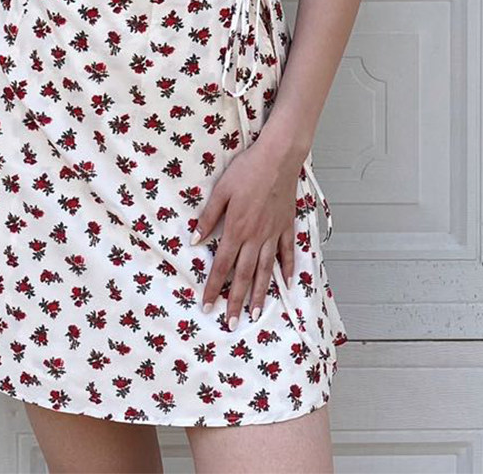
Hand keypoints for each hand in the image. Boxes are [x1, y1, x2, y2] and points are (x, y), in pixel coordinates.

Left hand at [191, 133, 307, 328]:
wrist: (278, 158)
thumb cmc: (247, 170)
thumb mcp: (221, 190)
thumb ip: (208, 217)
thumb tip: (194, 240)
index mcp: (236, 229)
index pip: (221, 266)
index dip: (213, 288)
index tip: (208, 307)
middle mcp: (255, 237)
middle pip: (243, 275)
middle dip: (235, 301)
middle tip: (232, 324)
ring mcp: (273, 233)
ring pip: (265, 270)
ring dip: (260, 294)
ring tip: (255, 313)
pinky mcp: (286, 226)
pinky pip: (287, 253)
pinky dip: (288, 269)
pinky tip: (287, 283)